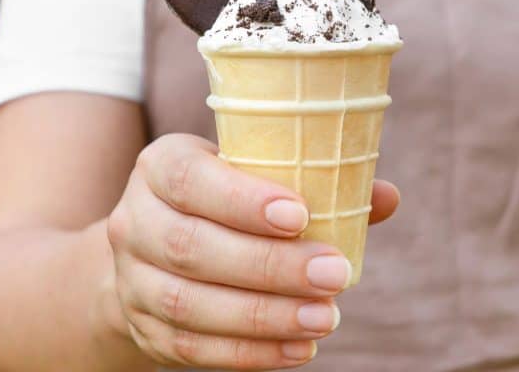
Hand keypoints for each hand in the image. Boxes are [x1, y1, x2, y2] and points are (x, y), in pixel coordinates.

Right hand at [106, 134, 399, 369]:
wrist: (150, 251)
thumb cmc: (223, 200)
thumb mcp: (254, 176)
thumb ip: (317, 182)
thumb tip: (385, 197)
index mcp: (161, 166)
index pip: (190, 179)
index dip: (242, 200)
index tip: (300, 216)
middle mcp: (134, 219)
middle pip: (192, 247)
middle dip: (269, 266)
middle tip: (335, 275)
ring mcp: (132, 278)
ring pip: (189, 303)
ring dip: (263, 315)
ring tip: (325, 318)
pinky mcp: (144, 327)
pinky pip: (191, 347)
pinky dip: (248, 352)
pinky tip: (297, 348)